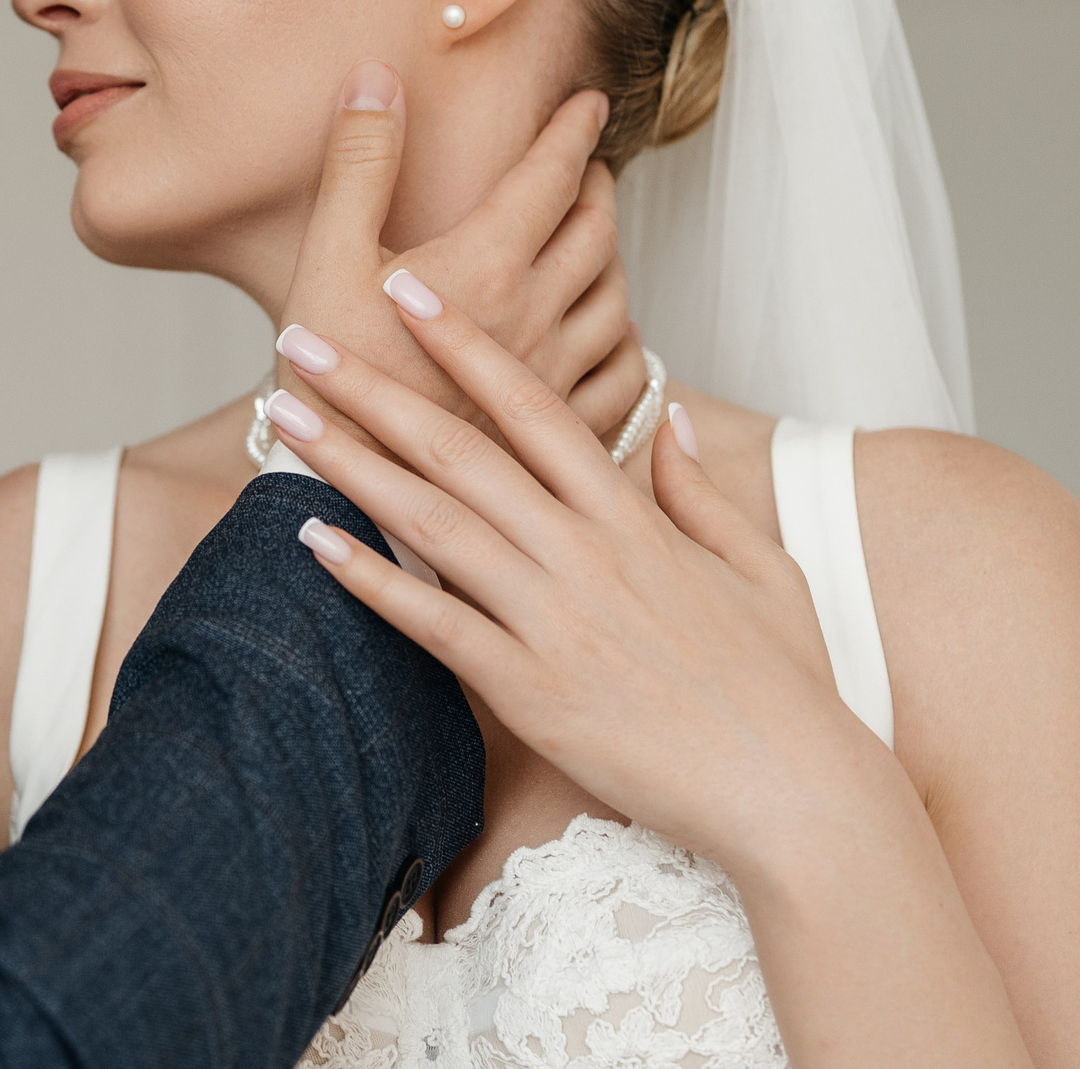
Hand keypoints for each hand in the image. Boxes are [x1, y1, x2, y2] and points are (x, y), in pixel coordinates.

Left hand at [267, 279, 886, 877]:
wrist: (796, 792)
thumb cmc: (786, 686)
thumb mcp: (763, 566)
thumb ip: (700, 489)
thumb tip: (672, 415)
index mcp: (631, 517)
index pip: (532, 405)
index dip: (464, 342)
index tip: (408, 288)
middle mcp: (584, 552)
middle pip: (459, 447)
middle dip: (374, 386)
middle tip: (301, 335)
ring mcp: (554, 619)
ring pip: (432, 520)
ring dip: (349, 462)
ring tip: (284, 415)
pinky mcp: (532, 690)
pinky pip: (434, 624)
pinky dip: (370, 580)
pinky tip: (310, 542)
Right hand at [279, 61, 646, 443]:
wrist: (335, 485)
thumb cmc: (322, 374)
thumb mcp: (327, 253)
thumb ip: (360, 161)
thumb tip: (378, 77)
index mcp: (486, 266)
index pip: (552, 177)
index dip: (573, 131)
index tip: (590, 104)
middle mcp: (535, 317)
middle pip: (597, 233)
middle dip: (596, 187)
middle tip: (587, 167)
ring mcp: (553, 379)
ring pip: (616, 302)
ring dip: (613, 261)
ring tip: (596, 243)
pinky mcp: (554, 433)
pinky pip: (622, 380)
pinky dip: (627, 346)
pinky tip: (613, 338)